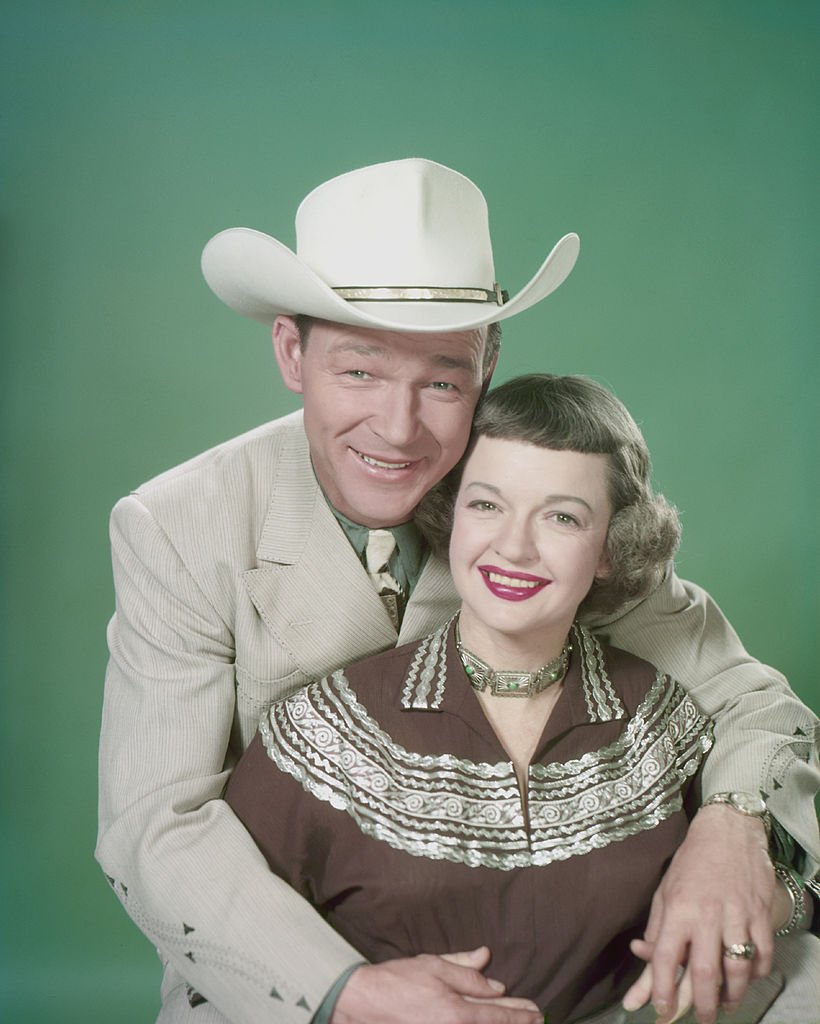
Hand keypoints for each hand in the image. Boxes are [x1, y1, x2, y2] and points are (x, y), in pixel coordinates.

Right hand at [331, 946, 542, 1023]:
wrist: (364, 1003)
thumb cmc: (398, 981)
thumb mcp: (433, 966)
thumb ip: (466, 972)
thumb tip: (493, 978)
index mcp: (456, 1011)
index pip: (497, 1014)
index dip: (520, 1014)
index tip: (537, 1013)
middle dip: (517, 1023)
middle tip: (538, 1020)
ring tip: (518, 1022)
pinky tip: (486, 1022)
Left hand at [624, 805, 774, 1023]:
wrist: (728, 831)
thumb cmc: (691, 861)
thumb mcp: (665, 889)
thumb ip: (658, 926)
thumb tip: (643, 955)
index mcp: (677, 908)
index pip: (665, 957)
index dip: (660, 989)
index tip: (660, 1009)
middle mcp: (707, 915)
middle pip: (705, 972)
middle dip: (701, 1005)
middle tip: (700, 1019)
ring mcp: (737, 915)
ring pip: (737, 970)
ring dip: (732, 996)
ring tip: (724, 1006)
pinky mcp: (760, 914)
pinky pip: (761, 955)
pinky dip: (756, 973)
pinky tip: (747, 979)